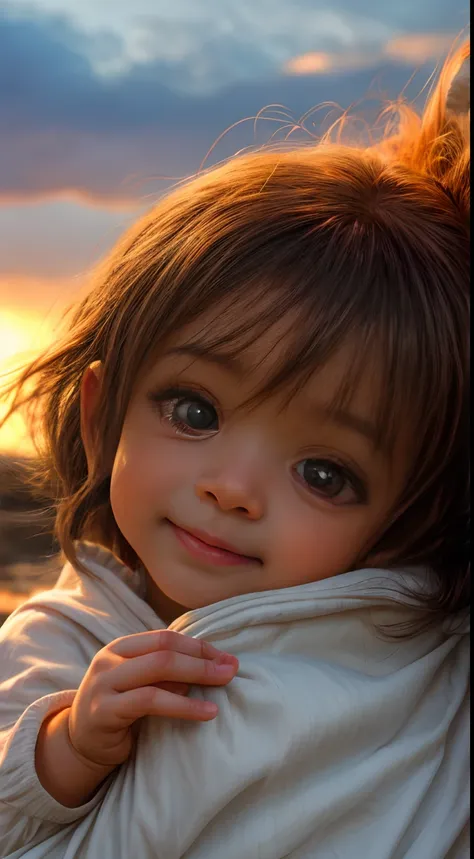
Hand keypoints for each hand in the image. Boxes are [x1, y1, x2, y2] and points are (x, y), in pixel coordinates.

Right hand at [67, 630, 238, 767]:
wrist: (80, 743)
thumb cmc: (119, 709)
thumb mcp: (141, 684)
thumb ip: (166, 672)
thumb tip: (214, 664)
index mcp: (121, 647)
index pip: (165, 637)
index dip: (198, 646)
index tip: (226, 658)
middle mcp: (109, 660)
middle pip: (164, 649)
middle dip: (203, 658)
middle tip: (232, 669)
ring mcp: (104, 683)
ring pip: (159, 669)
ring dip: (197, 674)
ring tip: (225, 683)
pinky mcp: (105, 711)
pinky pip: (151, 701)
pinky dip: (183, 705)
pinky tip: (206, 712)